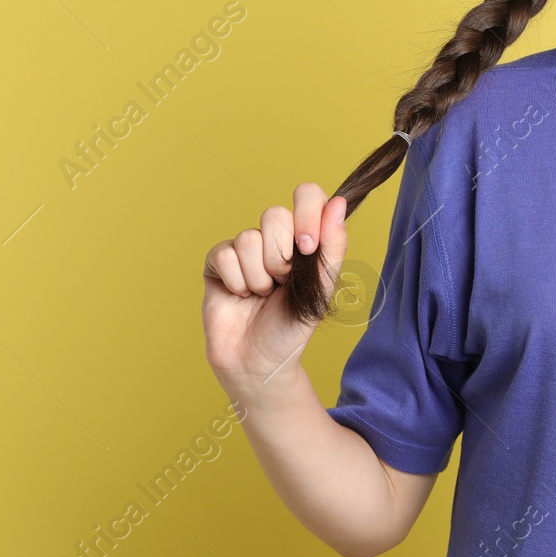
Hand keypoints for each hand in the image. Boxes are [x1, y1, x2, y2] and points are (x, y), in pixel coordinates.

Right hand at [202, 183, 346, 395]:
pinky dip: (237, 281)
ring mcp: (243, 250)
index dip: (306, 213)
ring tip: (261, 295)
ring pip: (248, 238)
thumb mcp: (322, 287)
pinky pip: (224, 254)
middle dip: (281, 257)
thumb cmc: (293, 327)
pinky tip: (240, 296)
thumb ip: (333, 245)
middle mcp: (273, 239)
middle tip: (282, 282)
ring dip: (259, 276)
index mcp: (302, 238)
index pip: (306, 195)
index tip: (307, 246)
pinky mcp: (217, 264)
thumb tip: (338, 202)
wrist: (262, 362)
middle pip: (274, 215)